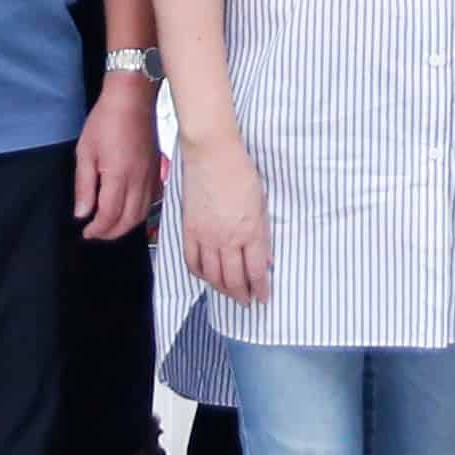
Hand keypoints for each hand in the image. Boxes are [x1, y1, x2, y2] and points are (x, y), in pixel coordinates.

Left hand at [76, 75, 161, 240]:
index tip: (85, 232)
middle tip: (95, 233)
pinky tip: (129, 210)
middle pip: (129, 220)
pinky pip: (151, 201)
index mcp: (119, 176)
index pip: (110, 215)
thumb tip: (82, 213)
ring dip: (126, 225)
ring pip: (142, 213)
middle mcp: (139, 181)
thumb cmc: (105, 121)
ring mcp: (151, 176)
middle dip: (111, 232)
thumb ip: (84, 185)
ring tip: (110, 225)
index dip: (97, 229)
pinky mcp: (156, 170)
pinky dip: (140, 213)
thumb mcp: (85, 151)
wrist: (132, 98)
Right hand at [179, 142, 272, 305]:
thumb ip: (262, 234)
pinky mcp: (189, 229)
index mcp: (250, 231)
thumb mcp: (262, 203)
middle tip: (246, 301)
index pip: (256, 271)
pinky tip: (206, 277)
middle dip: (242, 294)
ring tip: (229, 294)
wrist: (212, 154)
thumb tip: (265, 259)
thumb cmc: (241, 172)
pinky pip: (192, 261)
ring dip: (222, 289)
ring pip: (212, 275)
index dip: (261, 289)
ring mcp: (206, 236)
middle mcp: (228, 238)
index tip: (263, 297)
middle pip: (233, 279)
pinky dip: (200, 274)